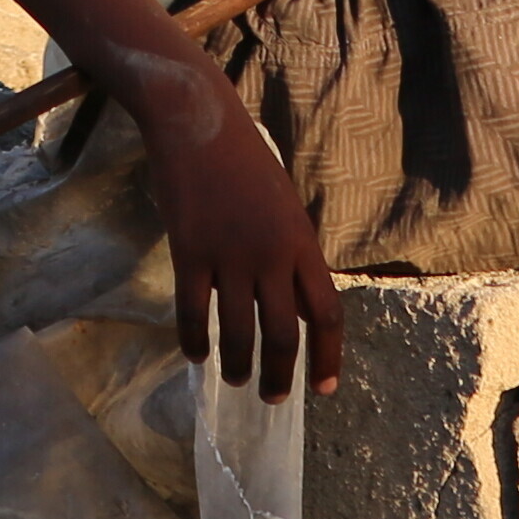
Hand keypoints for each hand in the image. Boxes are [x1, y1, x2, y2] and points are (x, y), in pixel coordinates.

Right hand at [110, 57, 339, 398]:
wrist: (199, 120)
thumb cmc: (244, 162)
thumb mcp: (285, 207)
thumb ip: (292, 257)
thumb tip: (296, 308)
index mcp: (302, 242)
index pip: (326, 312)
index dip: (328, 356)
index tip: (324, 388)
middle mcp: (272, 254)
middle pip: (283, 334)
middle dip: (280, 376)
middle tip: (273, 398)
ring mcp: (230, 254)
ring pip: (238, 331)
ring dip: (238, 365)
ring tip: (236, 379)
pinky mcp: (190, 251)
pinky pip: (194, 312)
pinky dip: (194, 341)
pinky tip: (194, 355)